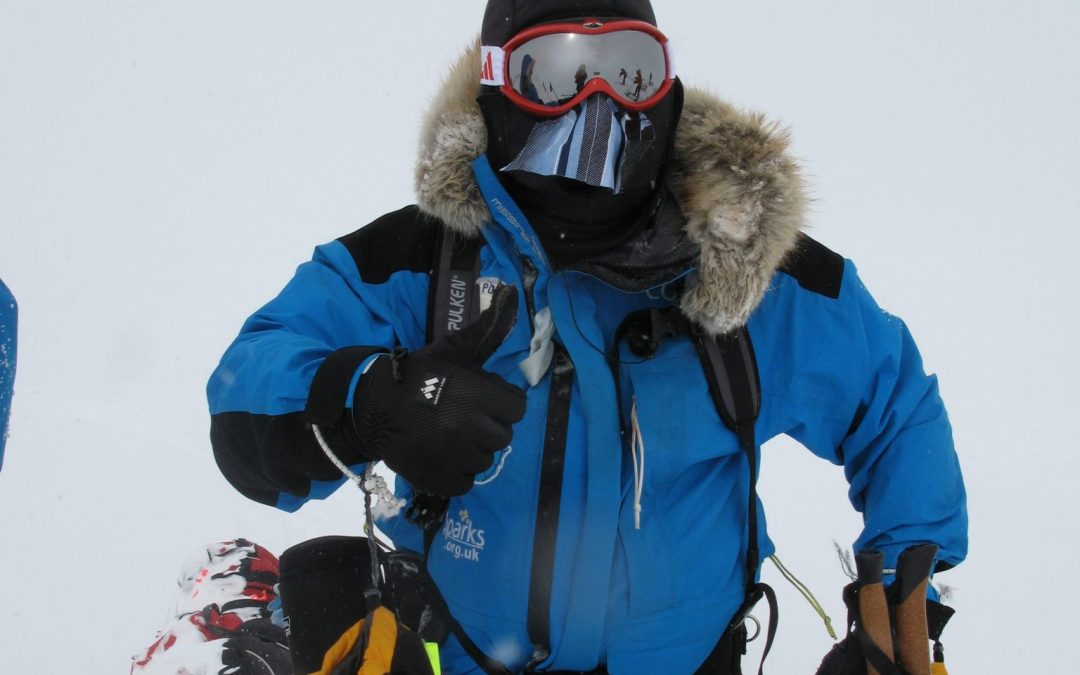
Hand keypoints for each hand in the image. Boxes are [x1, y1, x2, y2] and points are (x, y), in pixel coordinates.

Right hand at [352, 285, 525, 496]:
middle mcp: (467, 427)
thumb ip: (483, 331)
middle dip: (486, 426)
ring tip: (448, 434)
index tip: (481, 400)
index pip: (516, 407)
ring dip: (471, 449)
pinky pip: (465, 482)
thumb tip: (508, 292)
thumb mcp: (450, 350)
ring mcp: (452, 456)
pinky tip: (441, 454)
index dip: (500, 402)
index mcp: (475, 393)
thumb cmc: (417, 374)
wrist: (369, 404)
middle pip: (502, 435)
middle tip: (461, 417)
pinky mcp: (437, 478)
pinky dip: (456, 472)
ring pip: (484, 459)